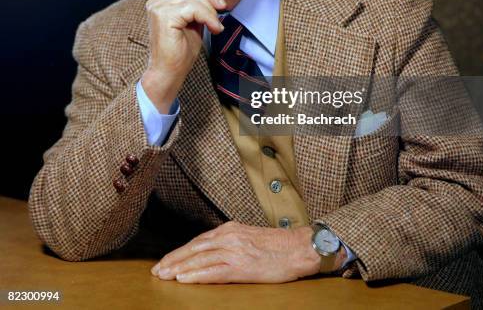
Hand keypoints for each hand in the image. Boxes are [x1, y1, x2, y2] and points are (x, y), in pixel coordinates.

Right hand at [141, 0, 226, 111]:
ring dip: (210, 8)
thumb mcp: (194, 21)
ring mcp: (158, 6)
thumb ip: (198, 4)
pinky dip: (208, 16)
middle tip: (220, 9)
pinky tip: (212, 28)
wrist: (169, 71)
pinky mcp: (163, 15)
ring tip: (214, 23)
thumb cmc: (182, 48)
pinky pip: (193, 5)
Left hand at [150, 221, 329, 283]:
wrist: (299, 247)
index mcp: (230, 229)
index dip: (180, 252)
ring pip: (199, 259)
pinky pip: (214, 271)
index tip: (166, 261)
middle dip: (173, 260)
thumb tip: (212, 251)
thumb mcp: (249, 236)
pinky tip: (184, 279)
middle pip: (194, 249)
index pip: (198, 241)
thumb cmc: (278, 246)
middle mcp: (229, 237)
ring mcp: (235, 250)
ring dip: (179, 268)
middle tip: (157, 271)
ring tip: (164, 276)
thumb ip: (231, 241)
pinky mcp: (242, 265)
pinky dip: (196, 275)